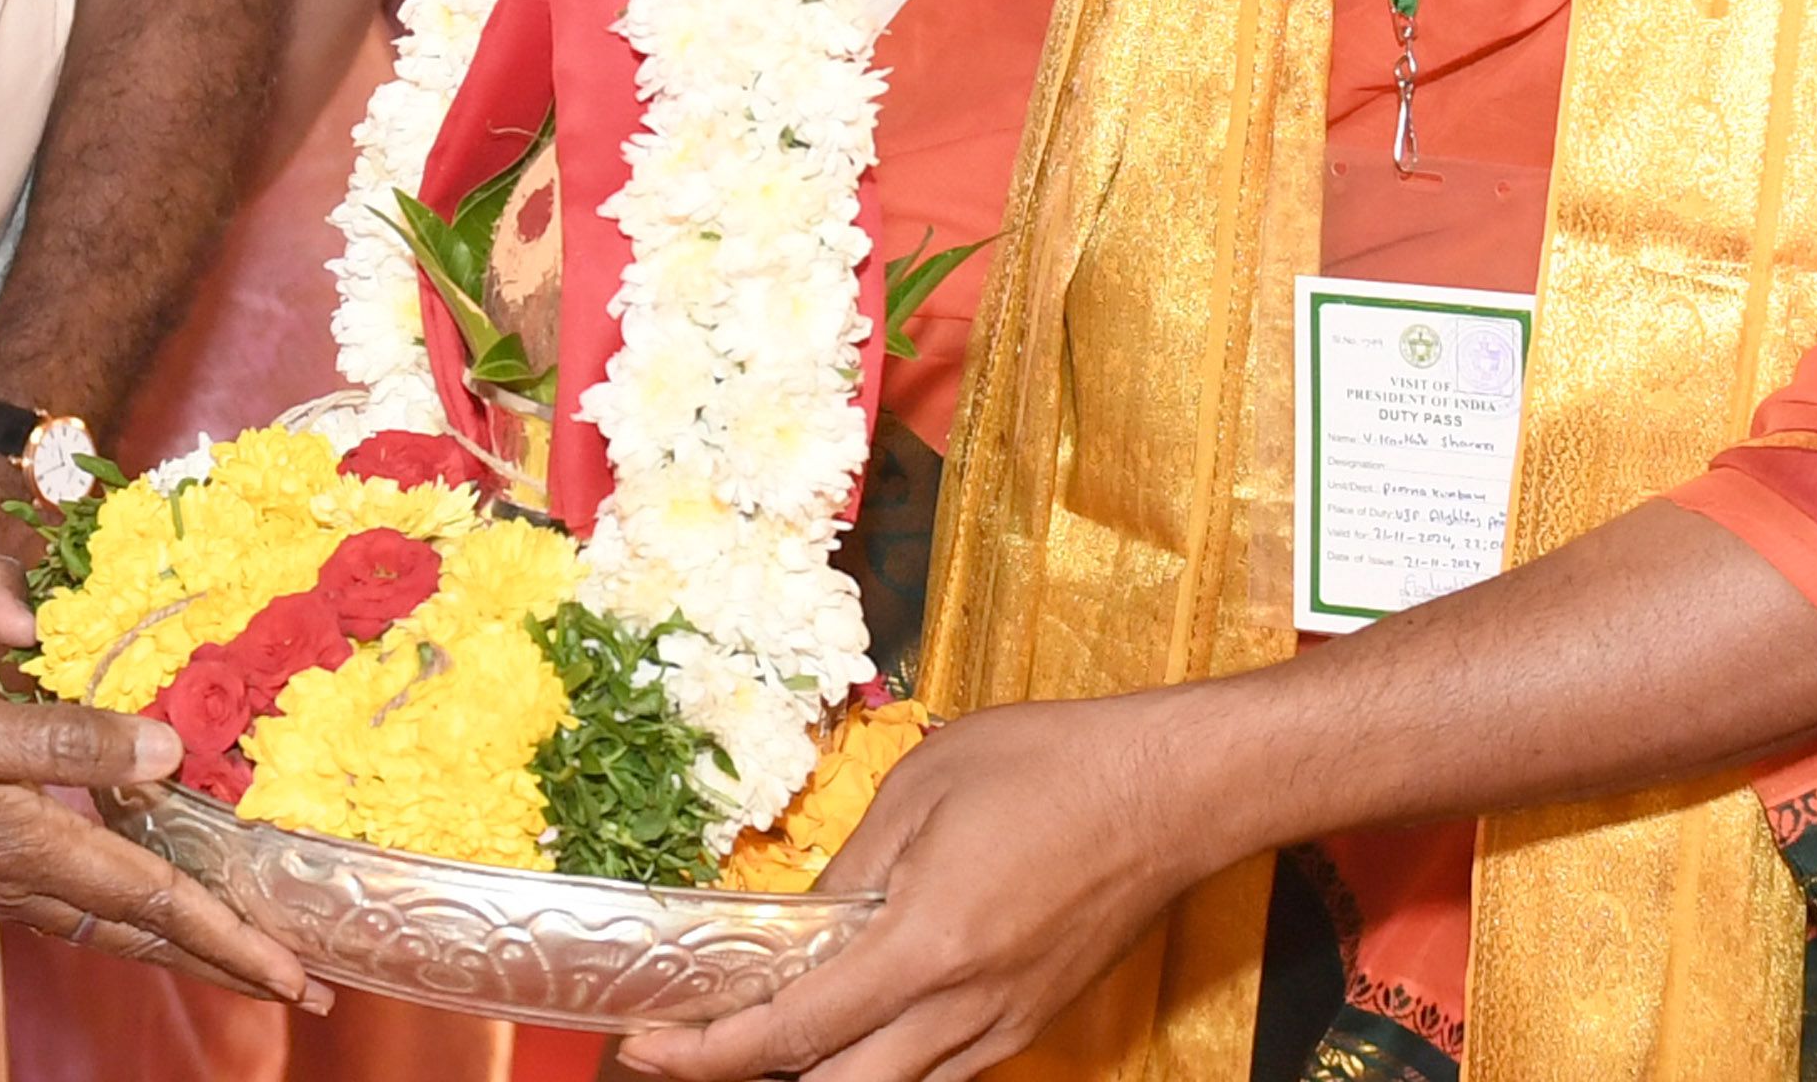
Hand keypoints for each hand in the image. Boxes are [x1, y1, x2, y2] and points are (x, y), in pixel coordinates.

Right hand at [0, 651, 322, 1010]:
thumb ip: (65, 743)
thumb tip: (167, 754)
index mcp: (22, 846)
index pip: (152, 906)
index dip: (230, 938)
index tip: (298, 974)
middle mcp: (7, 875)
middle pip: (134, 928)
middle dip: (215, 953)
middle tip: (287, 976)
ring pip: (94, 915)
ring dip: (164, 928)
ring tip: (218, 934)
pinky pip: (50, 892)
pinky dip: (103, 898)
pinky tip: (103, 879)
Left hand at [617, 693, 1222, 1080]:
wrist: (1172, 790)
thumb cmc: (1050, 766)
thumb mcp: (919, 788)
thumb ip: (851, 869)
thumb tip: (798, 921)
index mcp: (925, 946)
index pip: (793, 1032)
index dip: (707, 1054)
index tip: (644, 1048)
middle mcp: (965, 1007)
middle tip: (685, 1053)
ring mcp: (1005, 1023)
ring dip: (819, 1076)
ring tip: (757, 1039)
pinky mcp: (1033, 1019)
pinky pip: (943, 1070)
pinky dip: (883, 1063)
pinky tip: (852, 1027)